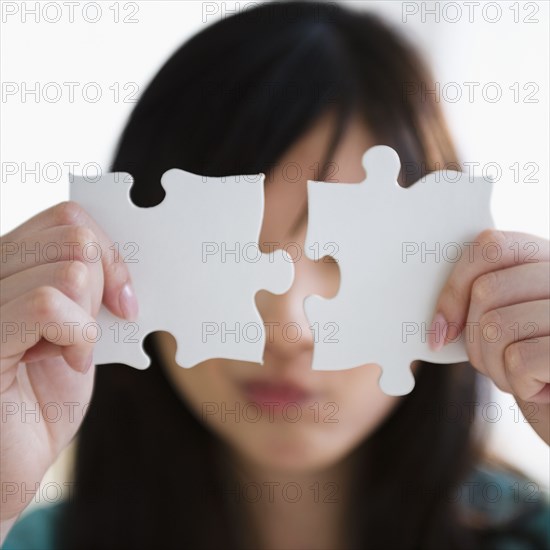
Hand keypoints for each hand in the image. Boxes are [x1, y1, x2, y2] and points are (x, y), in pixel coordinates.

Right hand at [0, 201, 137, 534]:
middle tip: (89, 331)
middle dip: (102, 288)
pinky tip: (65, 364)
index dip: (109, 253)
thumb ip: (85, 285)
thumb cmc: (42, 397)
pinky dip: (77, 337)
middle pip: (74, 237)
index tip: (124, 300)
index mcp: (8, 266)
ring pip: (68, 270)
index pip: (67, 217)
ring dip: (87, 320)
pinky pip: (47, 305)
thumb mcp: (75, 328)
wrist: (9, 462)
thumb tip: (116, 256)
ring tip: (66, 353)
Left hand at [430, 229, 548, 444]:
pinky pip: (519, 360)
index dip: (455, 287)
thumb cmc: (536, 366)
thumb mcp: (509, 322)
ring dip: (493, 365)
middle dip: (473, 339)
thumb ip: (484, 300)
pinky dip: (517, 384)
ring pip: (496, 326)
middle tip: (495, 362)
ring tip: (520, 376)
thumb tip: (435, 320)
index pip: (490, 247)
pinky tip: (540, 390)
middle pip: (486, 290)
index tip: (441, 329)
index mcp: (548, 259)